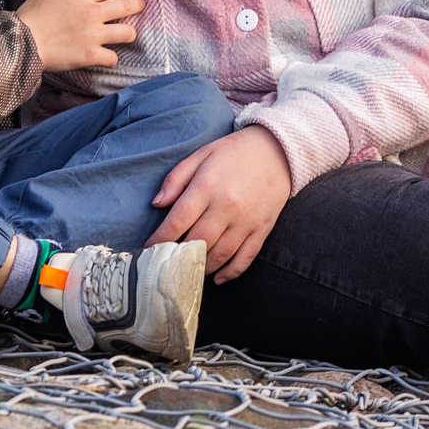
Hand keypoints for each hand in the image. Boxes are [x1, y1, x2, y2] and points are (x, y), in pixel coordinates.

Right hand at [16, 0, 143, 71]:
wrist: (20, 42)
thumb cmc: (31, 14)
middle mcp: (92, 13)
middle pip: (128, 6)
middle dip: (137, 5)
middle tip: (138, 6)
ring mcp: (93, 35)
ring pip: (127, 32)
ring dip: (129, 32)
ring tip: (126, 33)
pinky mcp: (90, 55)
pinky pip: (112, 58)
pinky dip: (111, 58)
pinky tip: (106, 55)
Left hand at [150, 126, 291, 281]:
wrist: (278, 150)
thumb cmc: (234, 152)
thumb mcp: (201, 155)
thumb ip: (175, 179)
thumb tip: (156, 204)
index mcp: (207, 187)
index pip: (177, 221)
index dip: (160, 239)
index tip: (149, 249)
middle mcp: (226, 207)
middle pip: (196, 242)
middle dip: (178, 256)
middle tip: (167, 264)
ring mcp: (246, 221)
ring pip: (219, 255)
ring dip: (201, 267)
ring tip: (189, 270)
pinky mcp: (262, 229)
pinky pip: (245, 258)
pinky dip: (230, 273)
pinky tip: (218, 278)